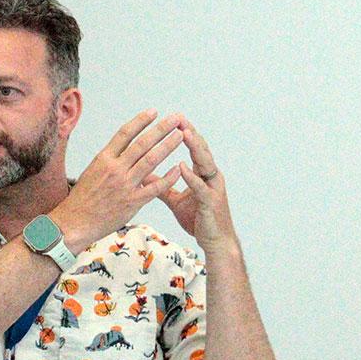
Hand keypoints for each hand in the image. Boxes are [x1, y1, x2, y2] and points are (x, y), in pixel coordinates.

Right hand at [51, 109, 182, 252]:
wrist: (75, 222)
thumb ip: (110, 161)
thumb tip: (123, 150)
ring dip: (168, 146)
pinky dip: (168, 177)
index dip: (141, 121)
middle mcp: (115, 168)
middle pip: (142, 143)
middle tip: (176, 118)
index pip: (125, 133)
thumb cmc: (82, 199)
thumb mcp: (92, 172)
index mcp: (103, 159)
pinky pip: (155, 187)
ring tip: (180, 136)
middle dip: (161, 129)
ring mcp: (125, 185)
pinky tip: (178, 169)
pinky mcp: (132, 202)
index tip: (154, 112)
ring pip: (151, 160)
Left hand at [159, 116, 238, 251]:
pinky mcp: (211, 202)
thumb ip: (163, 186)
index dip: (185, 134)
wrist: (215, 242)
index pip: (194, 149)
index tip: (174, 119)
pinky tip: (182, 166)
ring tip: (184, 133)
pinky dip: (191, 176)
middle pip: (201, 150)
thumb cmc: (198, 219)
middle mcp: (211, 177)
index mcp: (203, 174)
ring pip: (205, 163)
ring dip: (194, 148)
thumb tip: (145, 175)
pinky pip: (200, 187)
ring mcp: (213, 188)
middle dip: (190, 133)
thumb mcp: (176, 200)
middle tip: (179, 118)